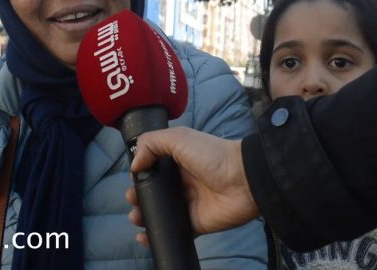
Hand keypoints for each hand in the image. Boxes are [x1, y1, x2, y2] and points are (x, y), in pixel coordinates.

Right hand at [126, 127, 259, 244]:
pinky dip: (156, 235)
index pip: (153, 168)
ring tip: (136, 217)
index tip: (132, 179)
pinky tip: (144, 237)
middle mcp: (182, 182)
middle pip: (154, 192)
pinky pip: (173, 231)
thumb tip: (134, 165)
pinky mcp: (195, 223)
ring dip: (144, 216)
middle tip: (133, 200)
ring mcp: (188, 204)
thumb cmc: (212, 155)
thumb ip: (152, 143)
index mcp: (178, 161)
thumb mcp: (179, 138)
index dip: (140, 174)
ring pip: (160, 212)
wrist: (244, 180)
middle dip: (138, 197)